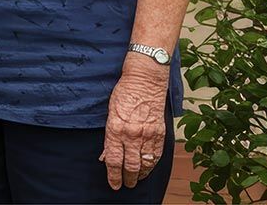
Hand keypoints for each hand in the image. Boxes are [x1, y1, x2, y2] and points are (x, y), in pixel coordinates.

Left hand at [100, 60, 168, 188]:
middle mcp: (132, 134)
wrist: (145, 81)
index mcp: (116, 129)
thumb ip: (110, 136)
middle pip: (130, 166)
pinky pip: (156, 155)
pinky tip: (148, 169)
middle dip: (127, 179)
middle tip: (125, 185)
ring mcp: (147, 135)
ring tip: (136, 180)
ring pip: (145, 164)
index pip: (114, 160)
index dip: (113, 176)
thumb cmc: (124, 93)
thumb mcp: (110, 114)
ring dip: (140, 175)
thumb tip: (106, 155)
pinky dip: (152, 165)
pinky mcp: (159, 133)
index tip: (114, 184)